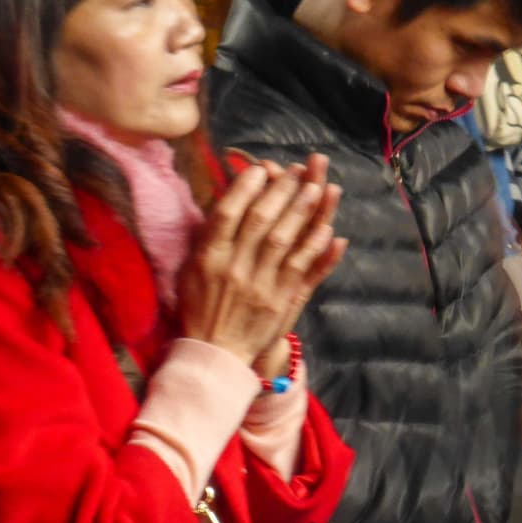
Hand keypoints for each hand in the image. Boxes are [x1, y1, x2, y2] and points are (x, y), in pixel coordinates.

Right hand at [177, 154, 345, 370]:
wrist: (215, 353)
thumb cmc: (201, 308)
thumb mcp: (192, 270)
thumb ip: (208, 239)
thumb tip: (228, 204)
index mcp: (209, 257)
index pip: (227, 213)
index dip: (246, 187)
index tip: (261, 169)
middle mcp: (235, 268)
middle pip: (260, 220)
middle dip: (281, 190)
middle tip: (297, 170)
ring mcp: (261, 284)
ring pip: (284, 239)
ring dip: (303, 210)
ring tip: (318, 186)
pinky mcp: (281, 300)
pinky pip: (302, 268)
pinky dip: (316, 247)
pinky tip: (330, 229)